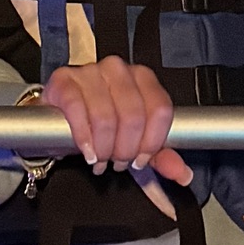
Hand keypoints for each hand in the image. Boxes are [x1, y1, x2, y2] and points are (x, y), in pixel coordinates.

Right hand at [39, 57, 190, 183]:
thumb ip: (161, 155)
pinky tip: (87, 151)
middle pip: (133, 115)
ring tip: (100, 159)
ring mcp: (90, 71)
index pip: (160, 109)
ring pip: (106, 116)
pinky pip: (77, 109)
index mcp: (142, 78)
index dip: (152, 142)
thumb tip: (183, 175)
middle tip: (117, 162)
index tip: (140, 160)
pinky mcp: (65, 80)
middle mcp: (118, 69)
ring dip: (104, 147)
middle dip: (125, 149)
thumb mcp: (134, 139)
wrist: (61, 112)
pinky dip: (84, 137)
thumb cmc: (101, 122)